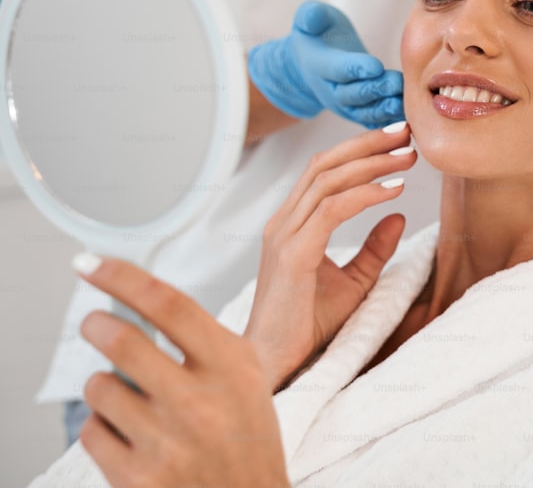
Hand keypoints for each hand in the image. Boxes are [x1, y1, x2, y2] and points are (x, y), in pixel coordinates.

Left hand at [74, 257, 288, 487]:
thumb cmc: (247, 437)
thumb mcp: (246, 378)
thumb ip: (203, 340)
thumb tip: (136, 297)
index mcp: (232, 366)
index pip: (168, 304)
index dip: (121, 276)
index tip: (89, 263)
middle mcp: (200, 402)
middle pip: (121, 340)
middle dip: (96, 324)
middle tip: (95, 323)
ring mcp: (167, 443)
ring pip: (99, 387)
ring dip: (104, 384)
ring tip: (127, 395)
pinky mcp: (138, 479)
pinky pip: (92, 432)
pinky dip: (102, 427)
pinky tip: (130, 435)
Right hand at [244, 122, 416, 391]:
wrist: (275, 363)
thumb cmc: (308, 326)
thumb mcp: (353, 282)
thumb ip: (373, 249)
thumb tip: (399, 216)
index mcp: (292, 224)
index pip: (323, 171)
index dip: (359, 151)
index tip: (397, 141)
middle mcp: (284, 222)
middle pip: (324, 164)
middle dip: (366, 144)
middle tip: (404, 132)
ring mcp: (284, 236)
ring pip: (327, 180)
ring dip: (371, 163)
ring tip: (407, 157)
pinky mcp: (293, 255)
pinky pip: (330, 210)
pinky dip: (365, 195)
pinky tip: (393, 190)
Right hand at [247, 0, 404, 127]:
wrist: (312, 62)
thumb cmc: (317, 35)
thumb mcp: (309, 18)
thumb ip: (312, 15)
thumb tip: (312, 18)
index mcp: (320, 66)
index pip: (338, 69)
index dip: (357, 68)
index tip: (375, 66)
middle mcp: (332, 90)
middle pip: (355, 94)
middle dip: (376, 90)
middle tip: (397, 82)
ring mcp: (346, 106)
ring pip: (366, 112)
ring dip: (386, 109)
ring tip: (406, 101)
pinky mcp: (360, 113)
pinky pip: (375, 121)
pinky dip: (390, 122)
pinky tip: (409, 117)